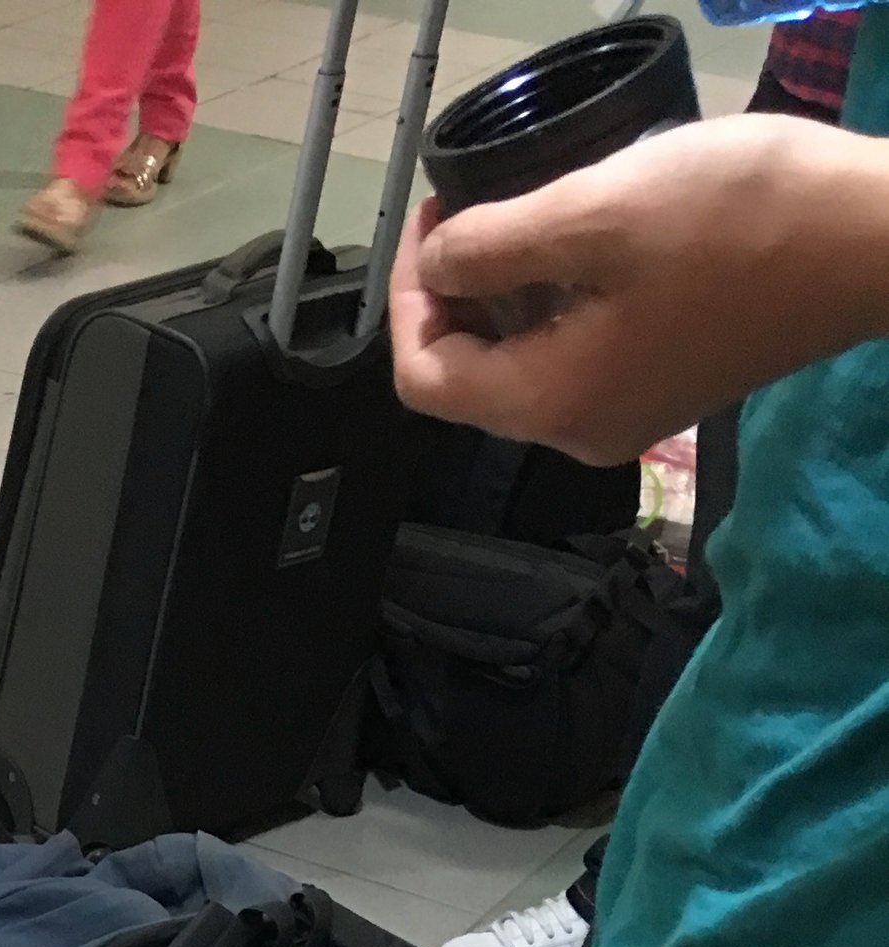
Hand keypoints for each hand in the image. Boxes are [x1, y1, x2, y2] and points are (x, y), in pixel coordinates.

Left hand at [389, 117, 888, 461]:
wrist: (870, 244)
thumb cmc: (735, 221)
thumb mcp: (596, 214)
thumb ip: (495, 247)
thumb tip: (435, 264)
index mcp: (552, 404)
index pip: (425, 377)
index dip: (408, 297)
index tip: (432, 217)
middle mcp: (580, 433)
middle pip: (471, 378)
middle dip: (454, 293)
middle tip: (466, 207)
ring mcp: (625, 417)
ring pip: (523, 366)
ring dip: (505, 294)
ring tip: (522, 213)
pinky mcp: (664, 388)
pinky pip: (578, 356)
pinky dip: (557, 303)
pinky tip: (582, 243)